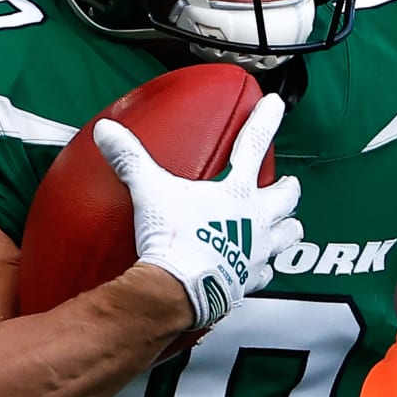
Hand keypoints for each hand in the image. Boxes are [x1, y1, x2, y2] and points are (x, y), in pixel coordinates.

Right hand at [93, 93, 303, 329]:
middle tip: (288, 184)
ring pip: (288, 236)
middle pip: (286, 197)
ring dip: (288, 228)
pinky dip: (265, 268)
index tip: (276, 105)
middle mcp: (255, 219)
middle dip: (288, 188)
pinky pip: (265, 273)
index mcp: (237, 192)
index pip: (255, 144)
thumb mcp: (149, 191)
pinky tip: (258, 268)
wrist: (179, 292)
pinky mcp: (249, 281)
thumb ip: (130, 159)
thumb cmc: (174, 241)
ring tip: (287, 225)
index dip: (265, 119)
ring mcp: (256, 252)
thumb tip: (107, 131)